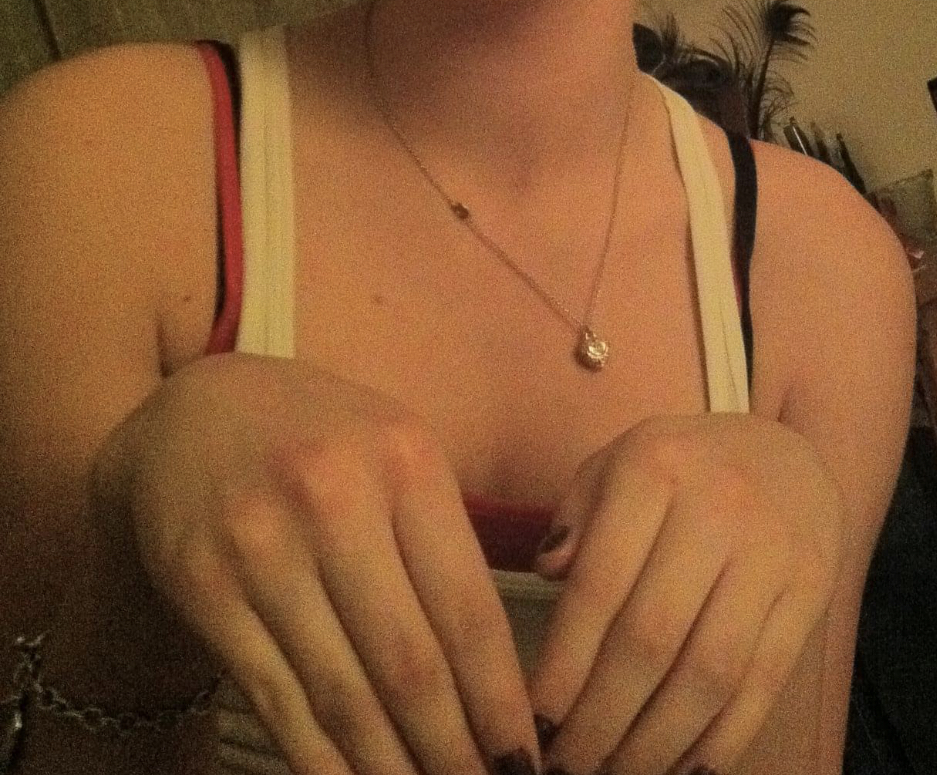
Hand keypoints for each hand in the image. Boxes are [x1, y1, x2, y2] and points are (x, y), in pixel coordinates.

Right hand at [92, 353, 537, 774]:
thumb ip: (444, 545)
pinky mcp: (205, 588)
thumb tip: (497, 678)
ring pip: (342, 693)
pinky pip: (276, 698)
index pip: (466, 608)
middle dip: (453, 752)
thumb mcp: (398, 456)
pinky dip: (320, 761)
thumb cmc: (327, 441)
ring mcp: (262, 547)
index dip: (500, 701)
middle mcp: (334, 500)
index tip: (525, 760)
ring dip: (392, 769)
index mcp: (404, 461)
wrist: (194, 414)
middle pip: (408, 664)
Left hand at [528, 413, 842, 774]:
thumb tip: (546, 573)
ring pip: (709, 672)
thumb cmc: (680, 469)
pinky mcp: (812, 591)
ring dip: (657, 742)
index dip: (564, 664)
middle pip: (652, 637)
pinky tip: (683, 770)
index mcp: (655, 467)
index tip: (535, 722)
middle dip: (603, 718)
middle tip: (570, 766)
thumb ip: (577, 515)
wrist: (788, 454)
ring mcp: (772, 551)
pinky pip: (764, 682)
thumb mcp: (618, 464)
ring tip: (618, 774)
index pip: (600, 584)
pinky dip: (722, 740)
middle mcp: (719, 505)